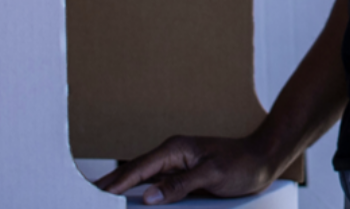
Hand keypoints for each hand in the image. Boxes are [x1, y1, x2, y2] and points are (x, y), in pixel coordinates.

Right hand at [95, 133, 294, 204]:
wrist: (264, 158)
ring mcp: (175, 163)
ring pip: (140, 177)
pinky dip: (137, 190)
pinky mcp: (182, 173)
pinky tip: (129, 198)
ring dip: (120, 188)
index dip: (113, 184)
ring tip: (98, 199)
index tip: (93, 196)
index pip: (136, 169)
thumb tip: (148, 197)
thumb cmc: (242, 164)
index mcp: (174, 149)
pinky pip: (153, 182)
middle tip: (85, 198)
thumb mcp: (212, 175)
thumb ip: (179, 185)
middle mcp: (171, 153)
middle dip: (109, 185)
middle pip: (132, 171)